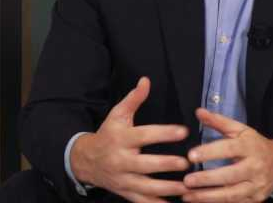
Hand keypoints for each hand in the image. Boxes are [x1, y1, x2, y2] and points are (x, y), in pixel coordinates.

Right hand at [70, 77, 190, 202]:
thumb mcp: (117, 114)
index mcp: (121, 139)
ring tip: (186, 187)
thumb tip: (146, 80)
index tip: (183, 130)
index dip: (164, 133)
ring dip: (167, 189)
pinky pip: (142, 202)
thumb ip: (134, 99)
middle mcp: (121, 160)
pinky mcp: (125, 193)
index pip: (144, 135)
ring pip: (146, 187)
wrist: (86, 160)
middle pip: (145, 164)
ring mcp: (123, 179)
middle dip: (166, 164)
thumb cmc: (107, 134)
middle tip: (186, 163)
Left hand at [182, 108, 272, 202]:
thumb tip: (199, 112)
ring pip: (231, 194)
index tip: (191, 155)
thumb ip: (218, 121)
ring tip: (187, 195)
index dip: (210, 152)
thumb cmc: (255, 144)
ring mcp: (256, 185)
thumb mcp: (240, 130)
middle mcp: (255, 167)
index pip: (229, 149)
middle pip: (230, 175)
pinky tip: (200, 201)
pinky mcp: (255, 199)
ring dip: (207, 196)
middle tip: (187, 180)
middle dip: (207, 179)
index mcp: (250, 147)